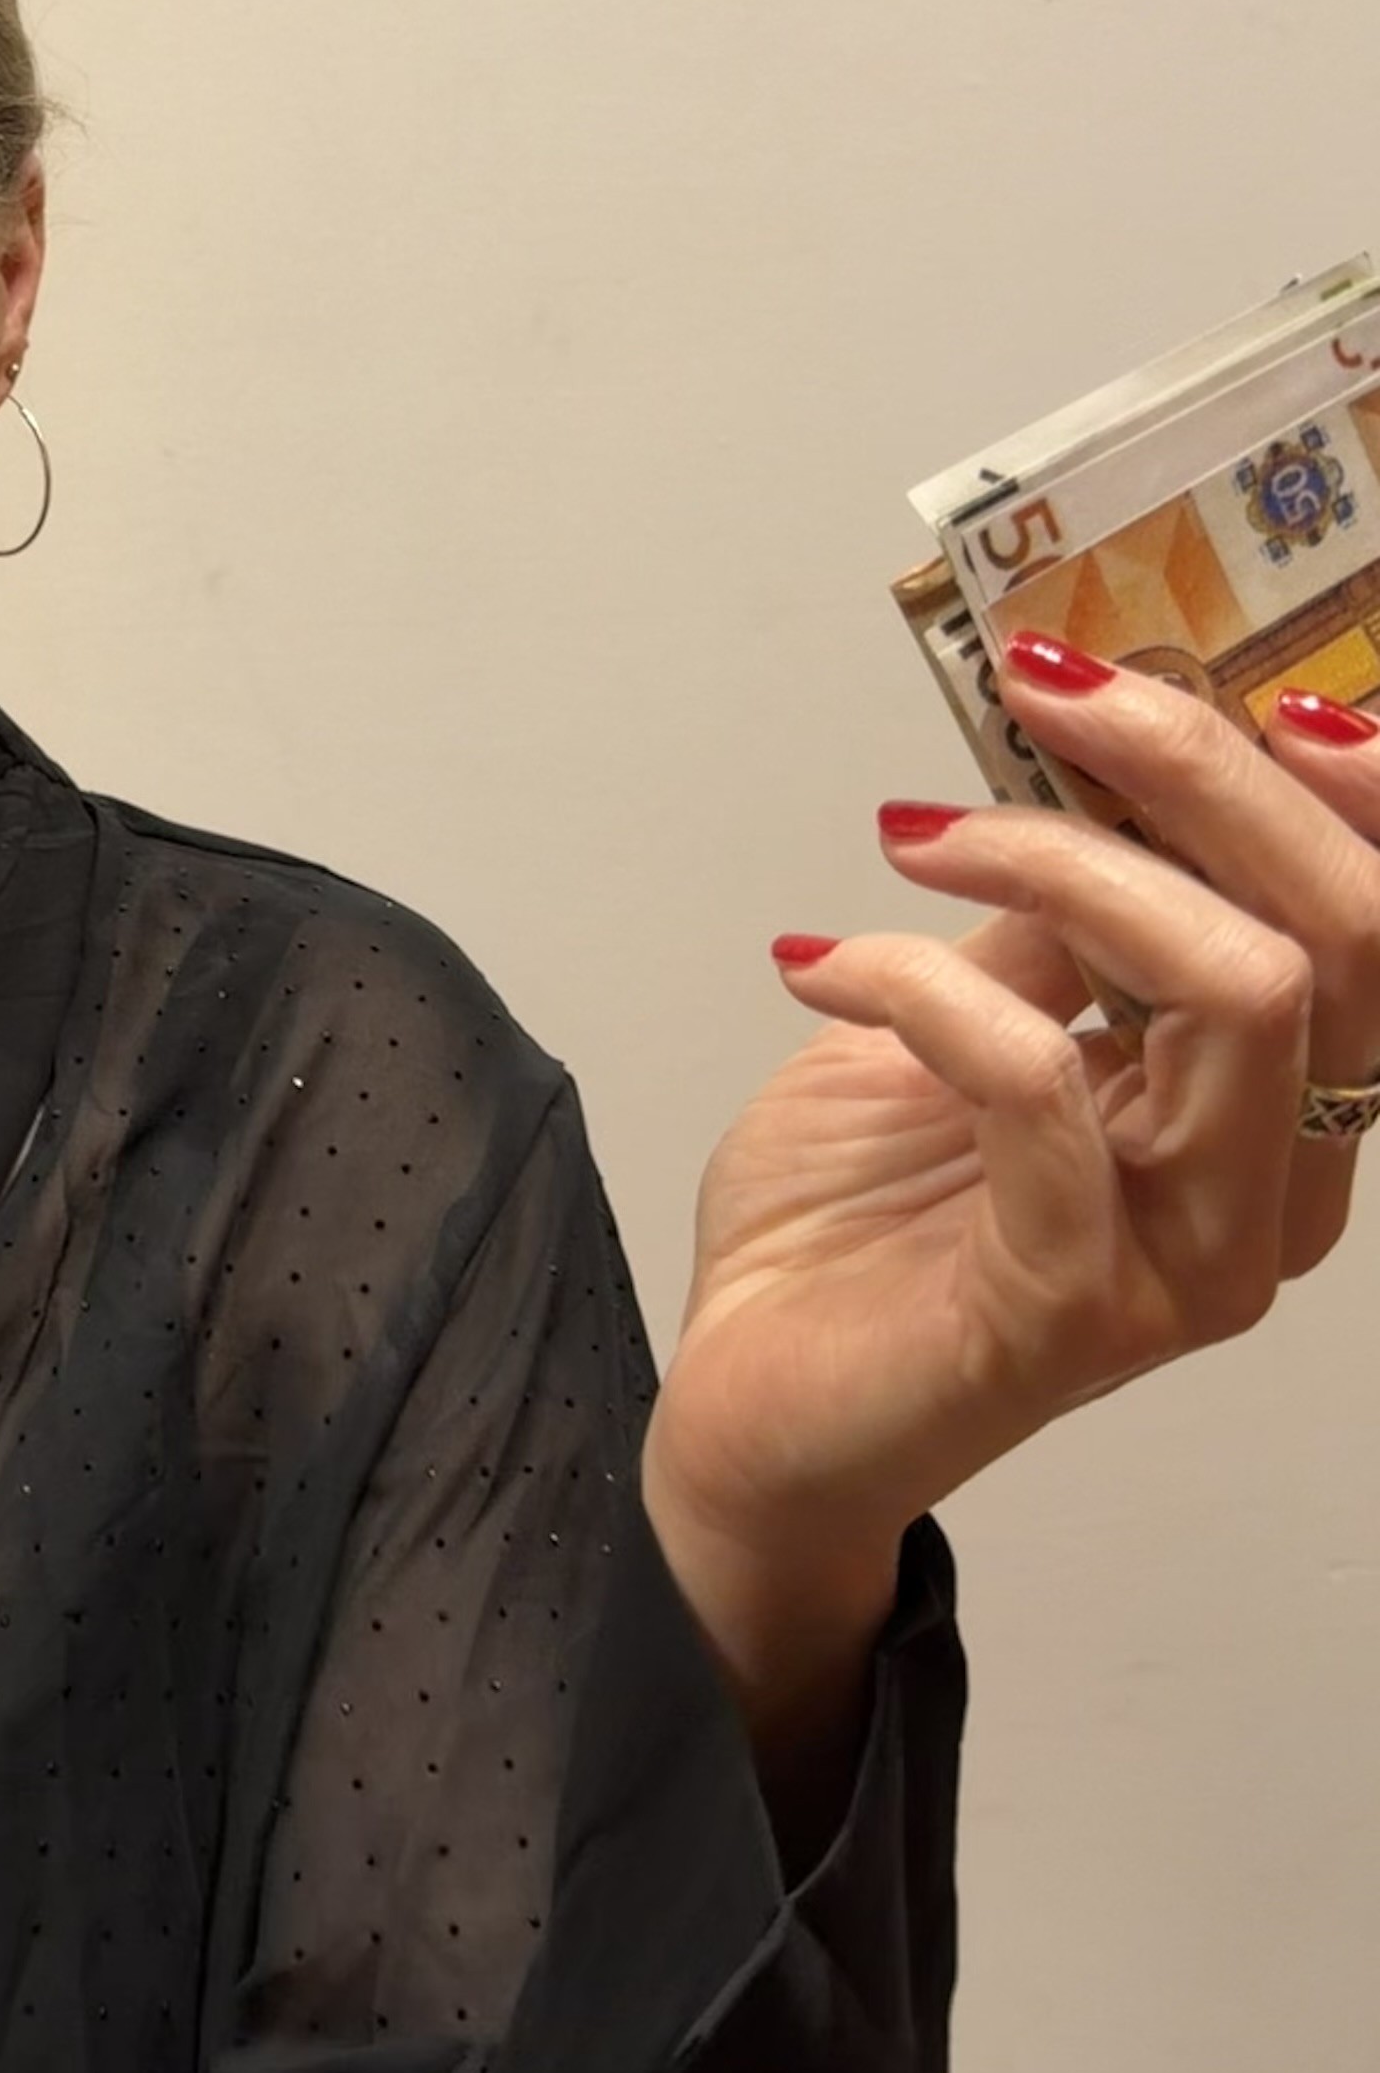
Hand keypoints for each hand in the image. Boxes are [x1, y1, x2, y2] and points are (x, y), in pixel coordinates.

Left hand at [643, 648, 1378, 1764]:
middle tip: (1050, 691)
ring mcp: (1188, 1260)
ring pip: (1239, 990)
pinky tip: (821, 963)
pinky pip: (1040, 1084)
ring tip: (916, 836)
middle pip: (1341, 938)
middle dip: (1203, 775)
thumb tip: (1100, 765)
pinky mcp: (1076, 1306)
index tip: (1193, 666)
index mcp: (1273, 1114)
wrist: (755, 1406)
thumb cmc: (865, 1220)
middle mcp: (1271, 1193)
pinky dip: (921, 983)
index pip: (1377, 927)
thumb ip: (1059, 925)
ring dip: (1067, 864)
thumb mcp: (970, 1020)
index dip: (1333, 785)